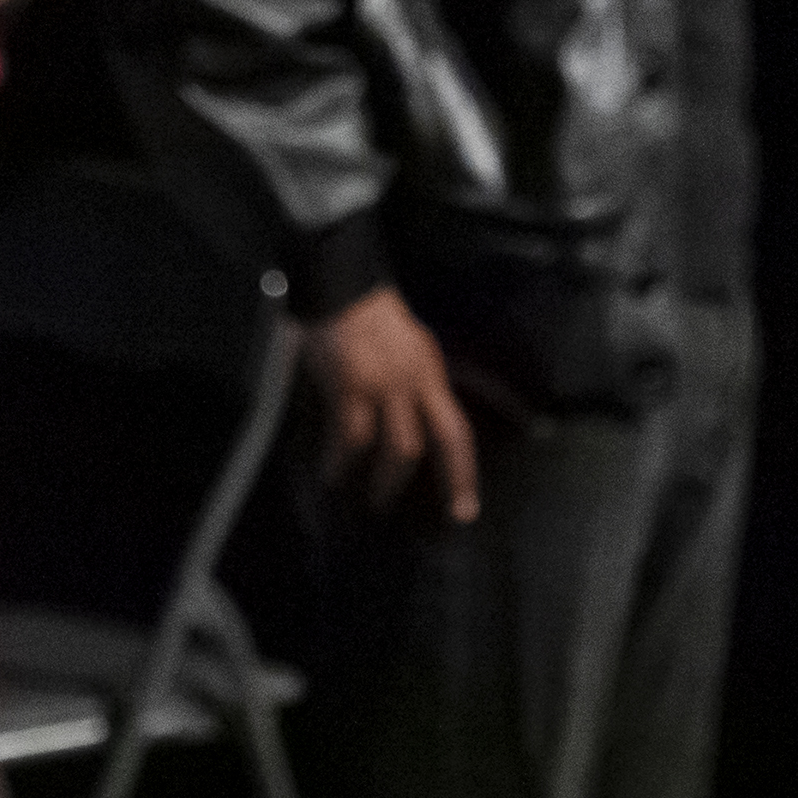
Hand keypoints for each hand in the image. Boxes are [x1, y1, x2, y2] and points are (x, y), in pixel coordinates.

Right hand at [307, 285, 485, 524]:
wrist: (337, 283)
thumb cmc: (365, 312)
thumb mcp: (405, 346)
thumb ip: (411, 379)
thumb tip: (408, 416)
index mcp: (429, 371)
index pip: (456, 427)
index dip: (464, 469)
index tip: (466, 505)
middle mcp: (415, 380)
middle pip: (441, 439)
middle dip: (449, 480)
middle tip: (448, 515)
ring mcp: (385, 384)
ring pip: (399, 445)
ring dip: (388, 480)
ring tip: (375, 502)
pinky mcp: (351, 386)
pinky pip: (351, 436)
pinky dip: (340, 459)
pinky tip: (332, 474)